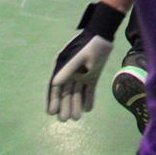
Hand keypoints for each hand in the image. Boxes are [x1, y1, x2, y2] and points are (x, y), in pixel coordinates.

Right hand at [45, 1, 124, 121]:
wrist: (104, 35)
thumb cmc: (90, 44)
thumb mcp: (79, 57)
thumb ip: (68, 69)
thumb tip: (55, 83)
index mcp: (63, 66)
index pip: (56, 86)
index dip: (53, 99)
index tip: (51, 112)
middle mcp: (71, 72)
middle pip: (66, 91)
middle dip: (64, 105)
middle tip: (64, 119)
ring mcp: (82, 74)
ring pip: (77, 92)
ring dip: (76, 104)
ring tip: (77, 118)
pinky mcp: (92, 75)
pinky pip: (89, 89)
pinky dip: (88, 98)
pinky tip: (88, 109)